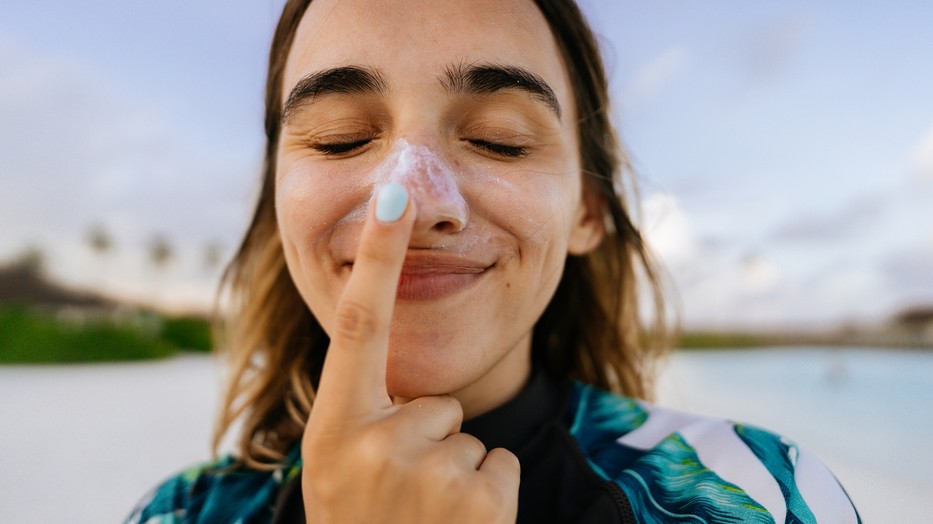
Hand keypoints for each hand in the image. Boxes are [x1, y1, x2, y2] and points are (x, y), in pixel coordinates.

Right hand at [301, 183, 519, 523]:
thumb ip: (360, 414)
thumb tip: (393, 365)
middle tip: (399, 496)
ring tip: (422, 518)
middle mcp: (374, 444)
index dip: (375, 256)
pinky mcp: (481, 499)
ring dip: (454, 473)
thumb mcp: (334, 472)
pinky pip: (497, 464)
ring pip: (468, 435)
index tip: (394, 194)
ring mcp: (429, 473)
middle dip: (429, 440)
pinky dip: (485, 493)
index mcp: (334, 428)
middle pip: (436, 400)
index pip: (358, 325)